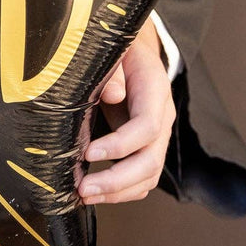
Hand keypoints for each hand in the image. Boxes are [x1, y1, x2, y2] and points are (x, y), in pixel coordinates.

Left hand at [78, 19, 175, 204]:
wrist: (135, 51)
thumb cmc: (121, 50)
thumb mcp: (115, 50)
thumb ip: (113, 71)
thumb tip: (113, 95)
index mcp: (155, 90)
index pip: (147, 127)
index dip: (121, 144)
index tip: (89, 153)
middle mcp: (162, 116)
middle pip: (151, 160)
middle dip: (117, 180)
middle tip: (84, 188)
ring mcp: (157, 135)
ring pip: (148, 175)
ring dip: (117, 192)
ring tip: (84, 194)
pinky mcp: (146, 146)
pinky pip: (141, 177)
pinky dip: (122, 190)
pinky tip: (96, 193)